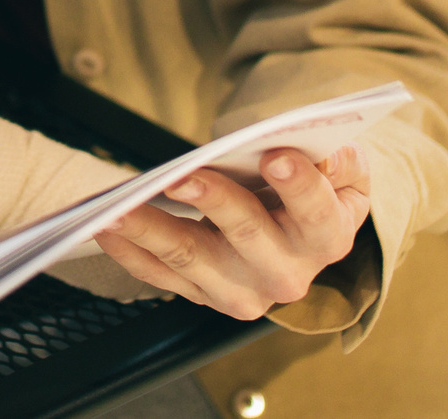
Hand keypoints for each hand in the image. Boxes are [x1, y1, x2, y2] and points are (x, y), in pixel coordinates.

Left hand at [92, 144, 371, 318]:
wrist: (297, 243)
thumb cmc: (315, 196)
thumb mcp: (343, 176)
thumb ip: (343, 162)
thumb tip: (327, 153)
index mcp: (327, 239)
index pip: (317, 214)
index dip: (298, 185)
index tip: (274, 155)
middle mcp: (286, 275)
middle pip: (248, 235)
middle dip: (214, 202)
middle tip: (182, 176)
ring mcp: (241, 291)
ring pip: (190, 258)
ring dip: (151, 228)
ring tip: (119, 205)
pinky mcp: (202, 294)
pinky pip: (159, 274)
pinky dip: (129, 250)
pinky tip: (103, 225)